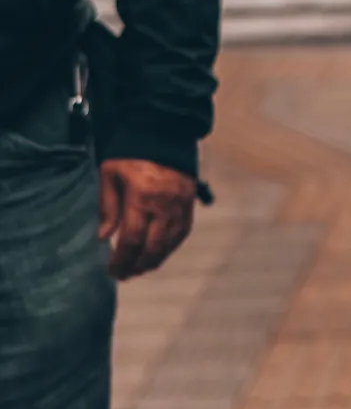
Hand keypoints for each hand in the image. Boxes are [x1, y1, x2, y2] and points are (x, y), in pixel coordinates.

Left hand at [97, 160, 197, 279]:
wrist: (162, 132)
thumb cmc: (130, 154)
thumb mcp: (110, 175)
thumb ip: (107, 207)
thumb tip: (103, 237)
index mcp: (141, 196)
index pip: (131, 239)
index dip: (121, 259)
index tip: (112, 271)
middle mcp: (164, 204)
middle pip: (152, 247)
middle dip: (137, 265)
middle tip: (124, 275)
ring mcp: (180, 204)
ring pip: (169, 243)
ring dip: (154, 260)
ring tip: (139, 269)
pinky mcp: (189, 202)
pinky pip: (182, 233)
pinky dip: (170, 247)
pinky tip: (158, 254)